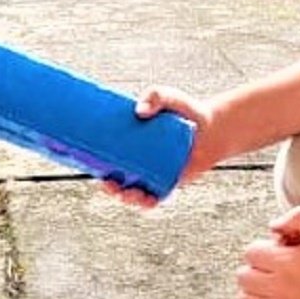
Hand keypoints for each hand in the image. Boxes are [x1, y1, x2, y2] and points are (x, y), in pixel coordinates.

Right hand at [102, 85, 225, 209]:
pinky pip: (157, 197)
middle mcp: (140, 165)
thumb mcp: (167, 98)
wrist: (210, 125)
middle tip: (109, 183)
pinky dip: (150, 202)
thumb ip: (154, 96)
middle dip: (110, 189)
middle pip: (118, 183)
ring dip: (128, 198)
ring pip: (135, 194)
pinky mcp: (171, 181)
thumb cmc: (183, 110)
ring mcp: (155, 175)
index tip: (89, 169)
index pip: (108, 162)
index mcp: (130, 148)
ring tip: (127, 192)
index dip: (96, 169)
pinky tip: (147, 201)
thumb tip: (140, 111)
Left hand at [237, 207, 299, 298]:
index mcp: (286, 263)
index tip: (274, 253)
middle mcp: (279, 288)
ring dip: (254, 292)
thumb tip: (275, 225)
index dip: (263, 249)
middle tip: (273, 269)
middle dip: (256, 269)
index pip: (251, 253)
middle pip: (243, 276)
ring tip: (272, 287)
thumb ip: (297, 219)